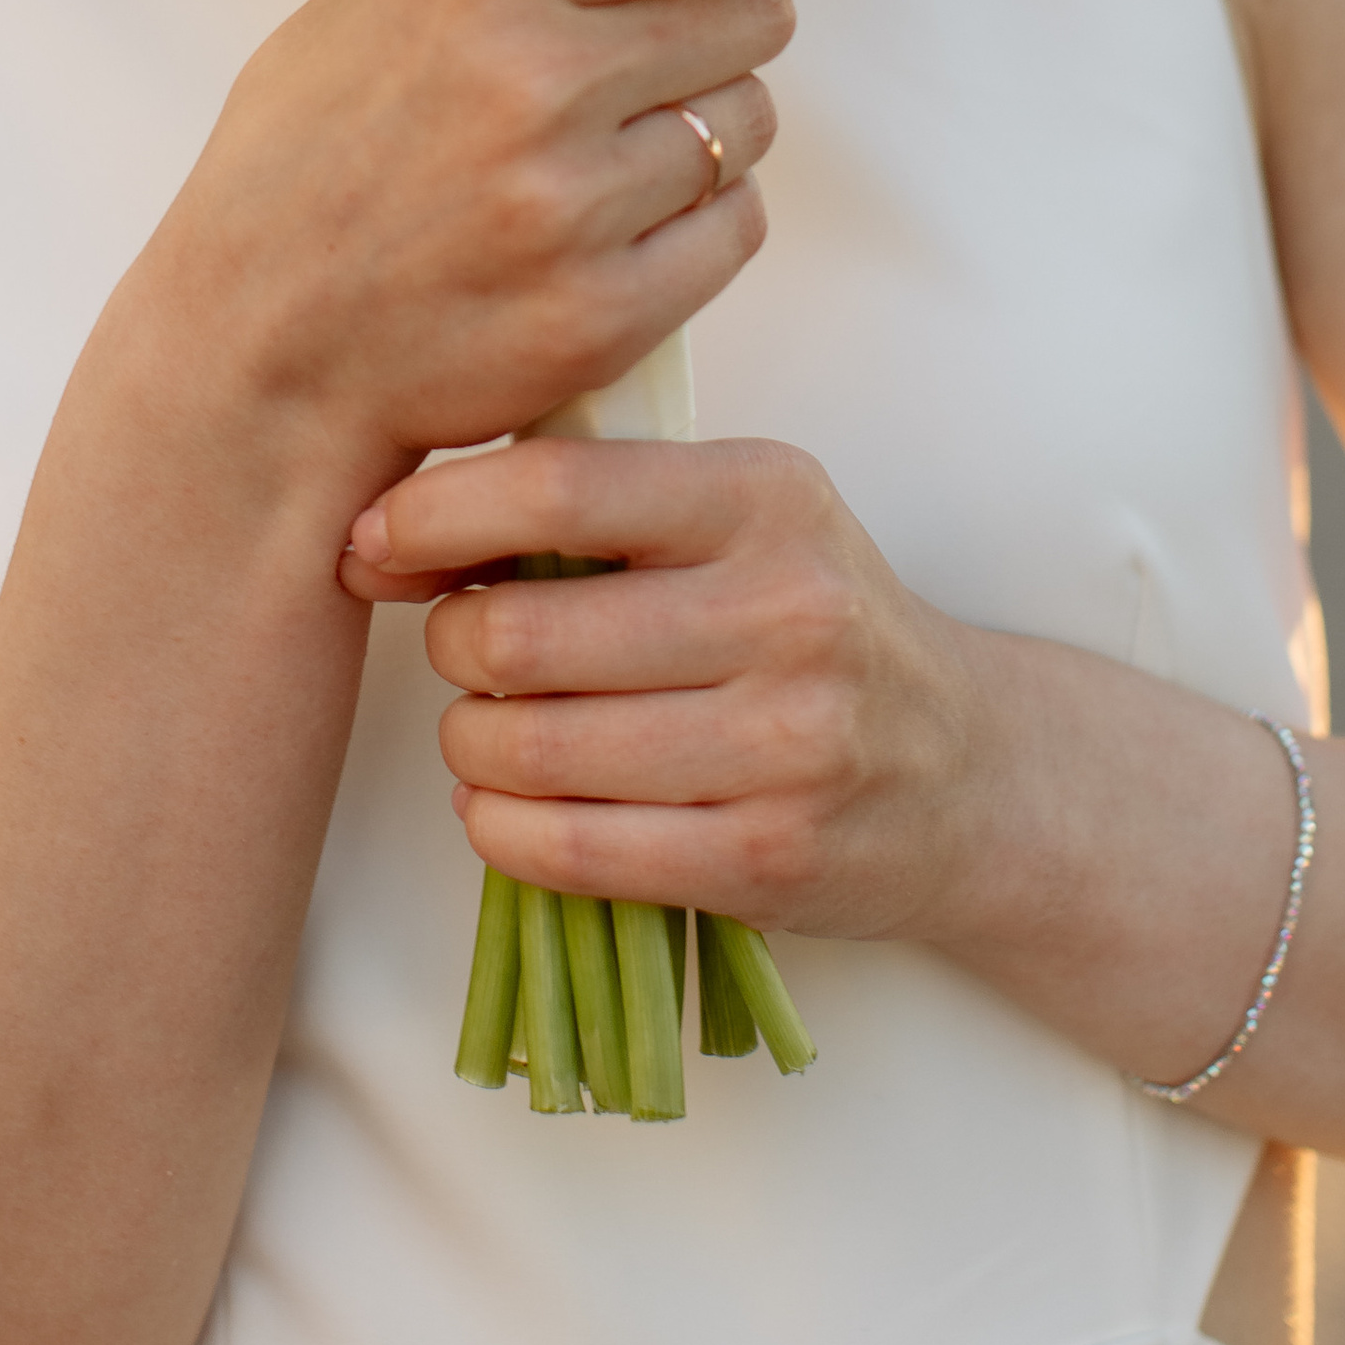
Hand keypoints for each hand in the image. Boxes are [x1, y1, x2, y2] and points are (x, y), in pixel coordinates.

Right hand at [102, 0, 826, 511]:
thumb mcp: (363, 1)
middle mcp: (541, 78)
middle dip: (724, 15)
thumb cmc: (300, 163)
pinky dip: (697, 219)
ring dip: (706, 122)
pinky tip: (616, 224)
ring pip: (752, 119)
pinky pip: (737, 226)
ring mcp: (578, 205)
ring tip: (609, 146)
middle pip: (759, 7)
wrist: (249, 357)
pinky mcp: (606, 314)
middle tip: (655, 44)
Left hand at [340, 433, 992, 944]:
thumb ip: (598, 502)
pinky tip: (504, 808)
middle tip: (465, 654)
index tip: (375, 544)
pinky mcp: (766, 857)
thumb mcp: (740, 519)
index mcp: (764, 495)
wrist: (968, 773)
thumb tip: (393, 529)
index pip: (556, 487)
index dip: (433, 517)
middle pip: (521, 632)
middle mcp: (786, 609)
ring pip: (529, 747)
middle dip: (452, 647)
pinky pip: (568, 849)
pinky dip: (499, 830)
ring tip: (489, 734)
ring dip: (470, 746)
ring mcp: (784, 743)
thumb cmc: (811, 627)